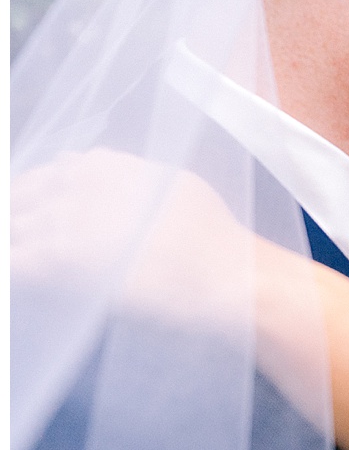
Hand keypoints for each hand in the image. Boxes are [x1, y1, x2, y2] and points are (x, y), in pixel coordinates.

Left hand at [12, 147, 256, 334]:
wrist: (227, 276)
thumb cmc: (213, 238)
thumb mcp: (174, 185)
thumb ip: (128, 175)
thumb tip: (92, 167)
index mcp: (102, 164)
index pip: (46, 174)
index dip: (40, 200)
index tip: (44, 219)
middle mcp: (76, 182)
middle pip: (20, 198)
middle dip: (22, 221)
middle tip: (37, 247)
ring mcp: (62, 220)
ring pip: (13, 231)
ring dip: (21, 250)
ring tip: (38, 268)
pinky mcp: (54, 260)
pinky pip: (12, 265)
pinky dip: (18, 275)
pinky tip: (35, 286)